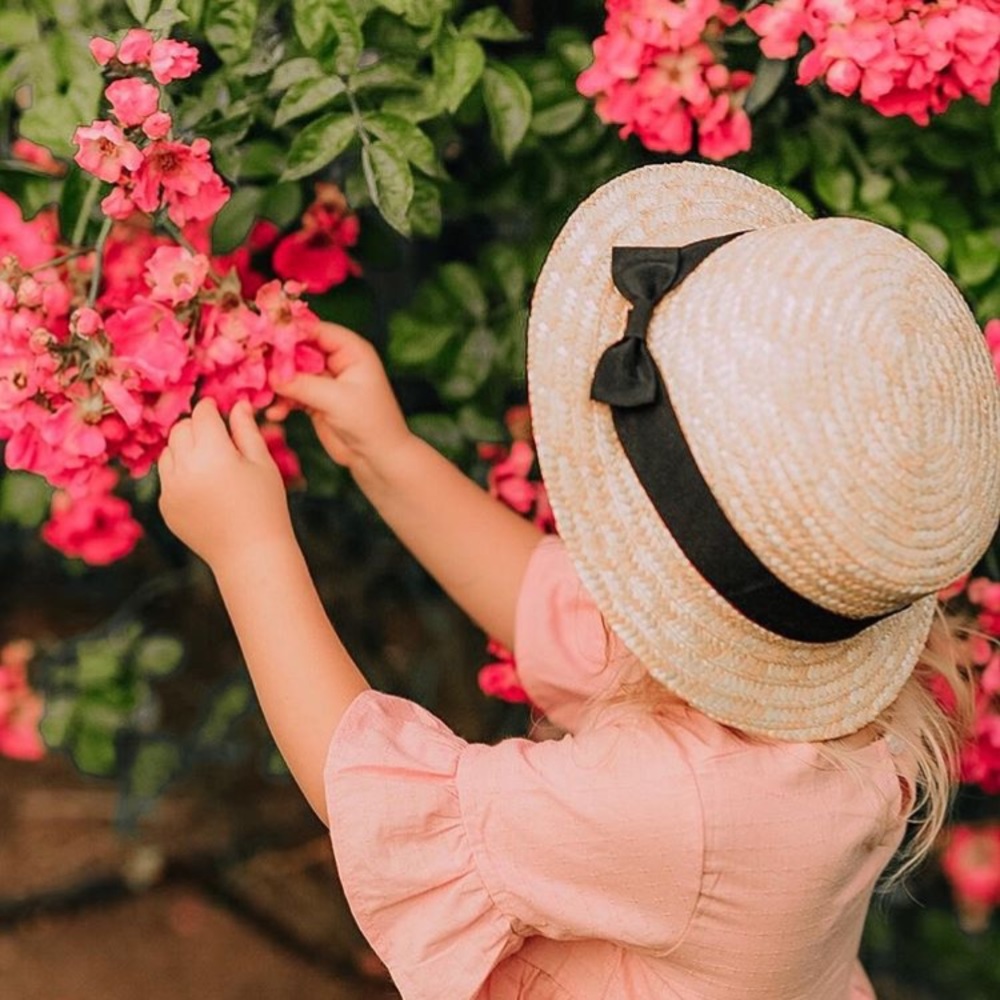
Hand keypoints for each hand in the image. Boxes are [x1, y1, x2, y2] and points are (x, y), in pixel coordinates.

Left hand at [158, 398, 292, 566]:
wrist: (250, 554)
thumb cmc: (266, 506)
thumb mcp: (262, 464)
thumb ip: (246, 430)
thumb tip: (236, 404)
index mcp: (214, 454)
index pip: (202, 414)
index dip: (211, 408)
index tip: (219, 408)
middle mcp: (185, 469)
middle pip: (180, 429)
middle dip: (197, 426)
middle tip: (217, 436)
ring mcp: (171, 489)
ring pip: (168, 451)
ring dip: (185, 448)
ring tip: (211, 462)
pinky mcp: (165, 506)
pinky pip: (167, 477)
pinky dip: (181, 473)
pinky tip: (205, 487)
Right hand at [272, 323, 412, 487]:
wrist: (377, 457)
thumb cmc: (369, 422)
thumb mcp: (336, 400)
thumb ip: (302, 384)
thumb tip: (271, 374)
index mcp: (351, 350)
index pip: (316, 330)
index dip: (289, 332)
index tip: (262, 337)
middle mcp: (338, 361)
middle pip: (300, 349)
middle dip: (277, 360)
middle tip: (254, 367)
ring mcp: (326, 381)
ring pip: (293, 373)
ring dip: (276, 384)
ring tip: (260, 395)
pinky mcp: (316, 400)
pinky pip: (292, 394)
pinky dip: (282, 402)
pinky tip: (274, 414)